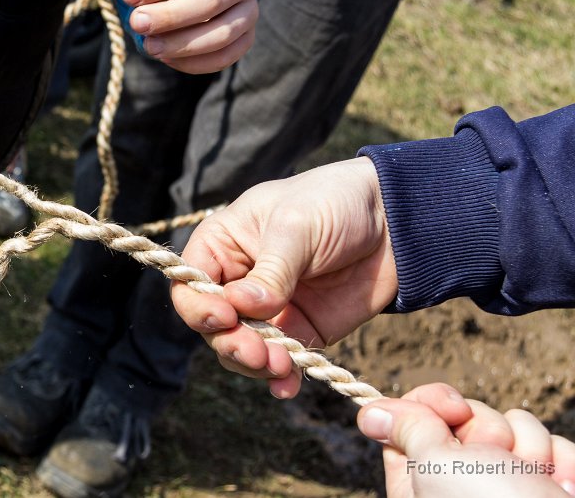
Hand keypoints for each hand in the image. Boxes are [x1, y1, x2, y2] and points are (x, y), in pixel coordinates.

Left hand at [116, 0, 256, 73]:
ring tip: (149, 46)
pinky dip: (194, 63)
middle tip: (137, 23)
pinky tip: (166, 58)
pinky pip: (225, 57)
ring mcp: (249, 12)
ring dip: (182, 44)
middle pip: (210, 1)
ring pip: (221, 34)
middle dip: (170, 16)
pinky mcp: (247, 39)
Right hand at [171, 157, 397, 397]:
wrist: (396, 220)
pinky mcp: (300, 330)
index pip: (190, 283)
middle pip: (212, 325)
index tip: (225, 317)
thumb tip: (245, 308)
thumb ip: (271, 269)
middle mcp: (237, 280)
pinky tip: (287, 385)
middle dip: (230, 342)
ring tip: (281, 366)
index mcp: (222, 245)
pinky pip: (279, 361)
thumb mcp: (297, 226)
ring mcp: (267, 309)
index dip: (199, 306)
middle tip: (257, 351)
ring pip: (241, 349)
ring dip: (254, 364)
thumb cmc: (335, 202)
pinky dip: (279, 378)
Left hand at [358, 383, 574, 496]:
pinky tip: (560, 485)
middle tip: (495, 456)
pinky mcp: (548, 482)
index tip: (451, 407)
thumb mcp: (437, 466)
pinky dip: (559, 460)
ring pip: (513, 425)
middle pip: (464, 417)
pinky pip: (551, 443)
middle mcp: (463, 484)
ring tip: (532, 478)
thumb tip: (371, 414)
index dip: (431, 403)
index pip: (411, 420)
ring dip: (526, 445)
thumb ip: (408, 432)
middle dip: (486, 427)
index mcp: (420, 482)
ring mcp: (509, 482)